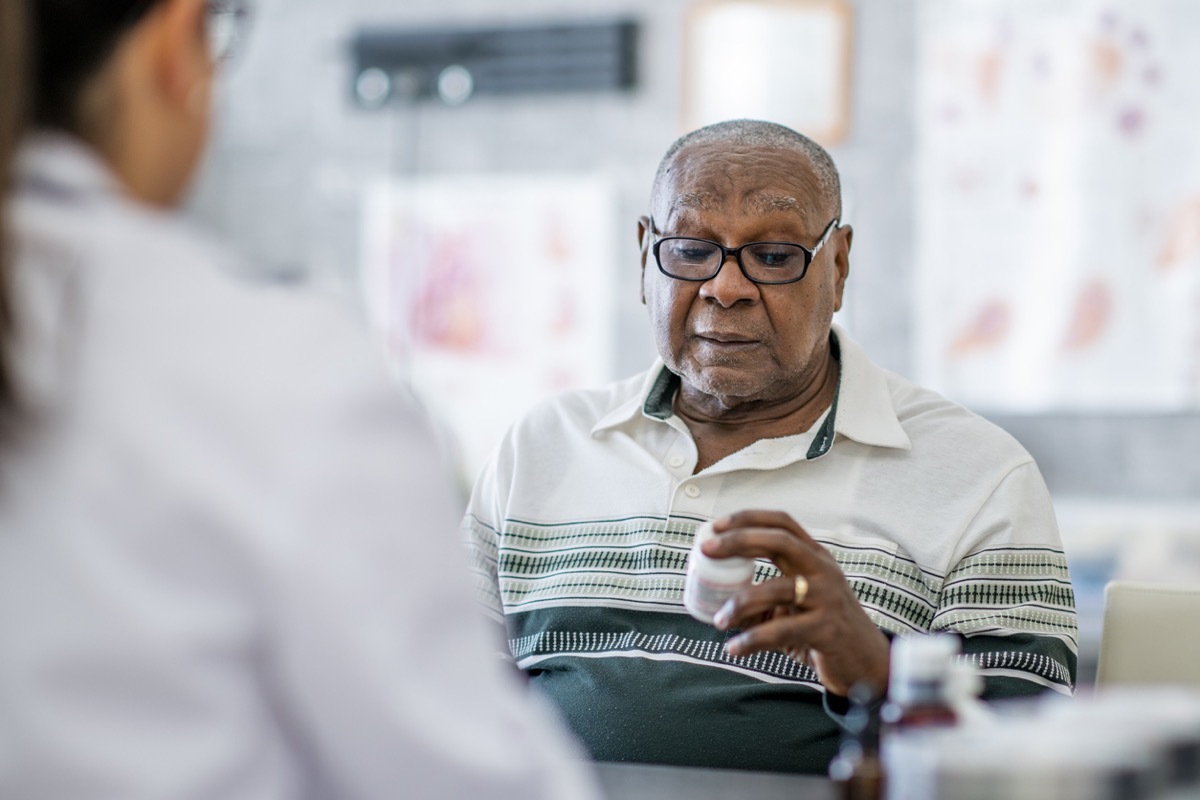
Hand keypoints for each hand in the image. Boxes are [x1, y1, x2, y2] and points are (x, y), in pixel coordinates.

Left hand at [704, 510, 889, 697]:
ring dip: (740, 603)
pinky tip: (734, 648)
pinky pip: (781, 630)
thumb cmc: (823, 628)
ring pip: (777, 588)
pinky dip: (752, 640)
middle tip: (707, 551)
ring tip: (719, 621)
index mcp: (815, 557)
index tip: (716, 525)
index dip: (748, 519)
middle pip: (780, 541)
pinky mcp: (827, 629)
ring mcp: (828, 598)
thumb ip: (764, 596)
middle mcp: (824, 570)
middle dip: (740, 541)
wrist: (866, 663)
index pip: (783, 523)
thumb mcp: (797, 603)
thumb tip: (715, 597)